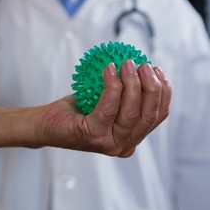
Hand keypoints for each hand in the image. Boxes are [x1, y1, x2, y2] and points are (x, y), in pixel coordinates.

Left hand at [36, 60, 171, 156]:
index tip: (156, 70)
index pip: (158, 116)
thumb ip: (126, 94)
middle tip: (140, 63)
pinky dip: (111, 85)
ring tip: (125, 63)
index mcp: (131, 138)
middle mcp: (124, 145)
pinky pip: (109, 107)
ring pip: (131, 111)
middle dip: (150, 85)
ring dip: (131, 83)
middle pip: (148, 114)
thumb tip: (141, 67)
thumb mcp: (107, 102)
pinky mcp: (93, 136)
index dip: (163, 91)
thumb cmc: (77, 110)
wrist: (47, 123)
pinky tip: (108, 70)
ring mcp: (109, 144)